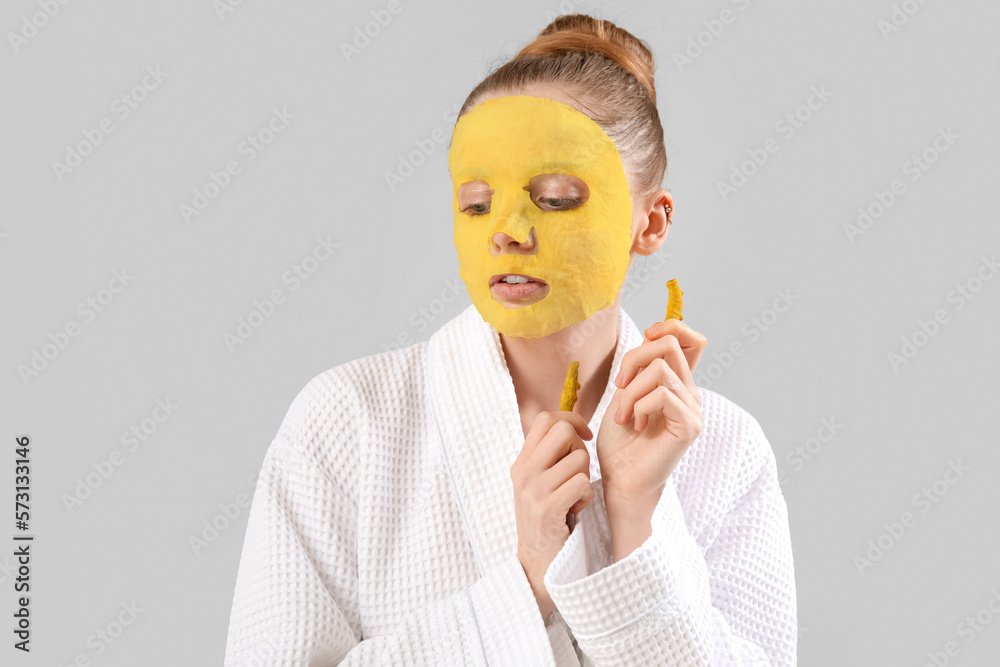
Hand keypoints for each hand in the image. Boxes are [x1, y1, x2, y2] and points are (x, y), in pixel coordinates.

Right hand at [510, 411, 594, 618]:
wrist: (537, 565)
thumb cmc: (548, 521)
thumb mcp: (539, 484)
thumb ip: (549, 458)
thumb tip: (573, 426)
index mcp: (521, 463)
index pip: (545, 418)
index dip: (571, 420)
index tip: (583, 437)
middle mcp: (523, 472)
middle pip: (562, 431)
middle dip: (580, 448)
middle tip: (578, 471)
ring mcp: (533, 490)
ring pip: (578, 459)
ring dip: (586, 477)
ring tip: (575, 497)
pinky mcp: (547, 508)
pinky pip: (582, 483)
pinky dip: (587, 497)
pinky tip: (577, 509)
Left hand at [596, 322, 706, 501]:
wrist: (620, 478)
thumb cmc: (619, 441)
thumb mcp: (625, 393)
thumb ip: (641, 367)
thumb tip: (650, 335)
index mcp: (677, 383)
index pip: (692, 340)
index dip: (670, 327)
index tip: (644, 340)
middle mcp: (690, 392)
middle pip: (670, 345)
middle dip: (634, 358)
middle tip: (619, 386)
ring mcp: (693, 409)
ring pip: (661, 370)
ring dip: (630, 391)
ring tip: (623, 415)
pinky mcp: (689, 425)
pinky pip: (662, 395)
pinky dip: (639, 406)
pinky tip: (634, 425)